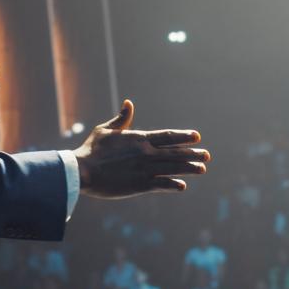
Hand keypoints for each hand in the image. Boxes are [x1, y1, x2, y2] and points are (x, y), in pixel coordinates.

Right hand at [73, 99, 209, 197]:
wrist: (82, 171)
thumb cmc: (92, 149)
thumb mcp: (106, 129)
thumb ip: (122, 119)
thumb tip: (129, 103)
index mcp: (138, 138)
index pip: (167, 136)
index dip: (183, 136)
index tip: (197, 136)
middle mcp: (145, 153)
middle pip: (174, 152)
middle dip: (192, 153)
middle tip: (207, 155)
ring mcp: (143, 169)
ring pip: (172, 168)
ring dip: (188, 168)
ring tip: (202, 169)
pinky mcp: (139, 185)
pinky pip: (160, 184)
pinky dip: (172, 184)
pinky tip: (182, 186)